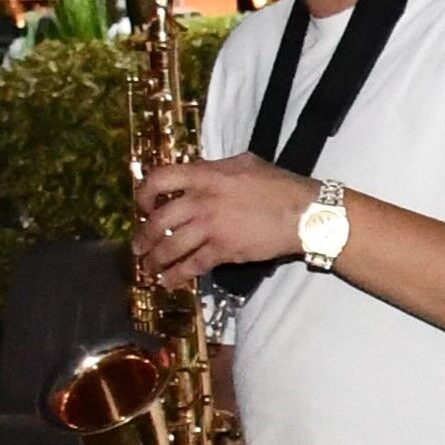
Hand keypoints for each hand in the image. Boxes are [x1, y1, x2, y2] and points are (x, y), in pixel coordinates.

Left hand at [137, 153, 313, 283]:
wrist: (304, 213)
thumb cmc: (279, 185)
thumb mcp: (246, 163)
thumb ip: (217, 169)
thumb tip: (200, 174)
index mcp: (206, 175)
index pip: (160, 179)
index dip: (144, 193)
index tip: (142, 205)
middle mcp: (202, 201)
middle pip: (158, 220)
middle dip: (143, 236)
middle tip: (139, 245)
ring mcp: (211, 227)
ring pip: (170, 246)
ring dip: (155, 259)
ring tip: (149, 266)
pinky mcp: (223, 251)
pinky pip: (192, 265)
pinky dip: (177, 276)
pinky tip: (169, 281)